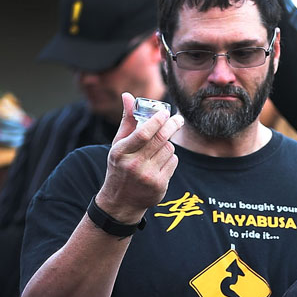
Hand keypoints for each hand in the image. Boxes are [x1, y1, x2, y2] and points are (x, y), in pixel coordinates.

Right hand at [94, 92, 183, 224]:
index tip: (165, 112)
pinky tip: (160, 163)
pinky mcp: (160, 184)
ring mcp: (148, 176)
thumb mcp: (118, 144)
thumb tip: (128, 95)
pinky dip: (170, 158)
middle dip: (172, 126)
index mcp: (121, 151)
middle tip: (178, 119)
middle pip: (160, 140)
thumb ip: (127, 120)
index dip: (157, 120)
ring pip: (169, 150)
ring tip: (158, 150)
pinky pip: (173, 162)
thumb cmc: (120, 165)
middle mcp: (134, 164)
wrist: (121, 200)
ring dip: (168, 145)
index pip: (143, 133)